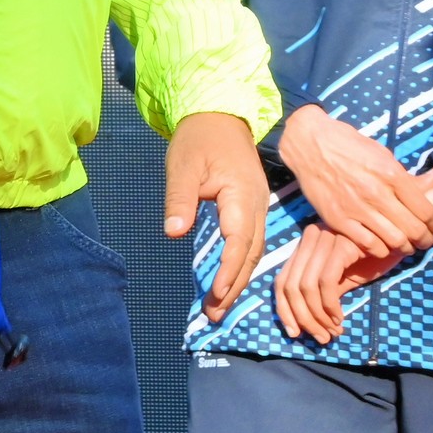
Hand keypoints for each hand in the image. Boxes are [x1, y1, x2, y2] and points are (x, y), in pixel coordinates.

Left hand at [162, 111, 269, 318]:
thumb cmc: (199, 140)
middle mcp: (257, 206)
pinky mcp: (253, 208)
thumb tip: (173, 233)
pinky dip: (241, 264)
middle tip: (216, 314)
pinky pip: (252, 242)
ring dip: (239, 279)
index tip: (217, 294)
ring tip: (221, 306)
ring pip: (254, 251)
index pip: (239, 241)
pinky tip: (230, 280)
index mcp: (242, 196)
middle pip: (250, 253)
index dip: (230, 270)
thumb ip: (180, 200)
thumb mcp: (182, 166)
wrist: (220, 118)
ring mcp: (259, 208)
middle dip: (235, 286)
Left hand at [268, 179, 432, 344]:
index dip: (284, 310)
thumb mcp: (346, 276)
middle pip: (289, 286)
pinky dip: (329, 306)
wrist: (405, 233)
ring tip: (332, 332)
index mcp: (305, 246)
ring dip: (317, 317)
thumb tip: (305, 320)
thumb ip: (323, 291)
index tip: (295, 332)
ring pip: (305, 287)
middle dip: (302, 318)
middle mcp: (309, 240)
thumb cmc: (377, 255)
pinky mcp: (340, 244)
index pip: (281, 281)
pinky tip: (340, 318)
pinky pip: (325, 282)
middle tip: (320, 338)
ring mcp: (323, 239)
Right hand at [276, 103, 432, 263]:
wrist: (308, 142)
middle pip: (414, 229)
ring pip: (394, 240)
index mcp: (392, 174)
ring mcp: (356, 208)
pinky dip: (381, 249)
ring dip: (406, 247)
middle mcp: (377, 193)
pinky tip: (382, 245)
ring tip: (406, 246)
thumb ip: (405, 176)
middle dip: (425, 240)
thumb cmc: (348, 145)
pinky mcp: (338, 218)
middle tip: (426, 241)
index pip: (425, 210)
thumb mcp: (382, 154)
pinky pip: (369, 244)